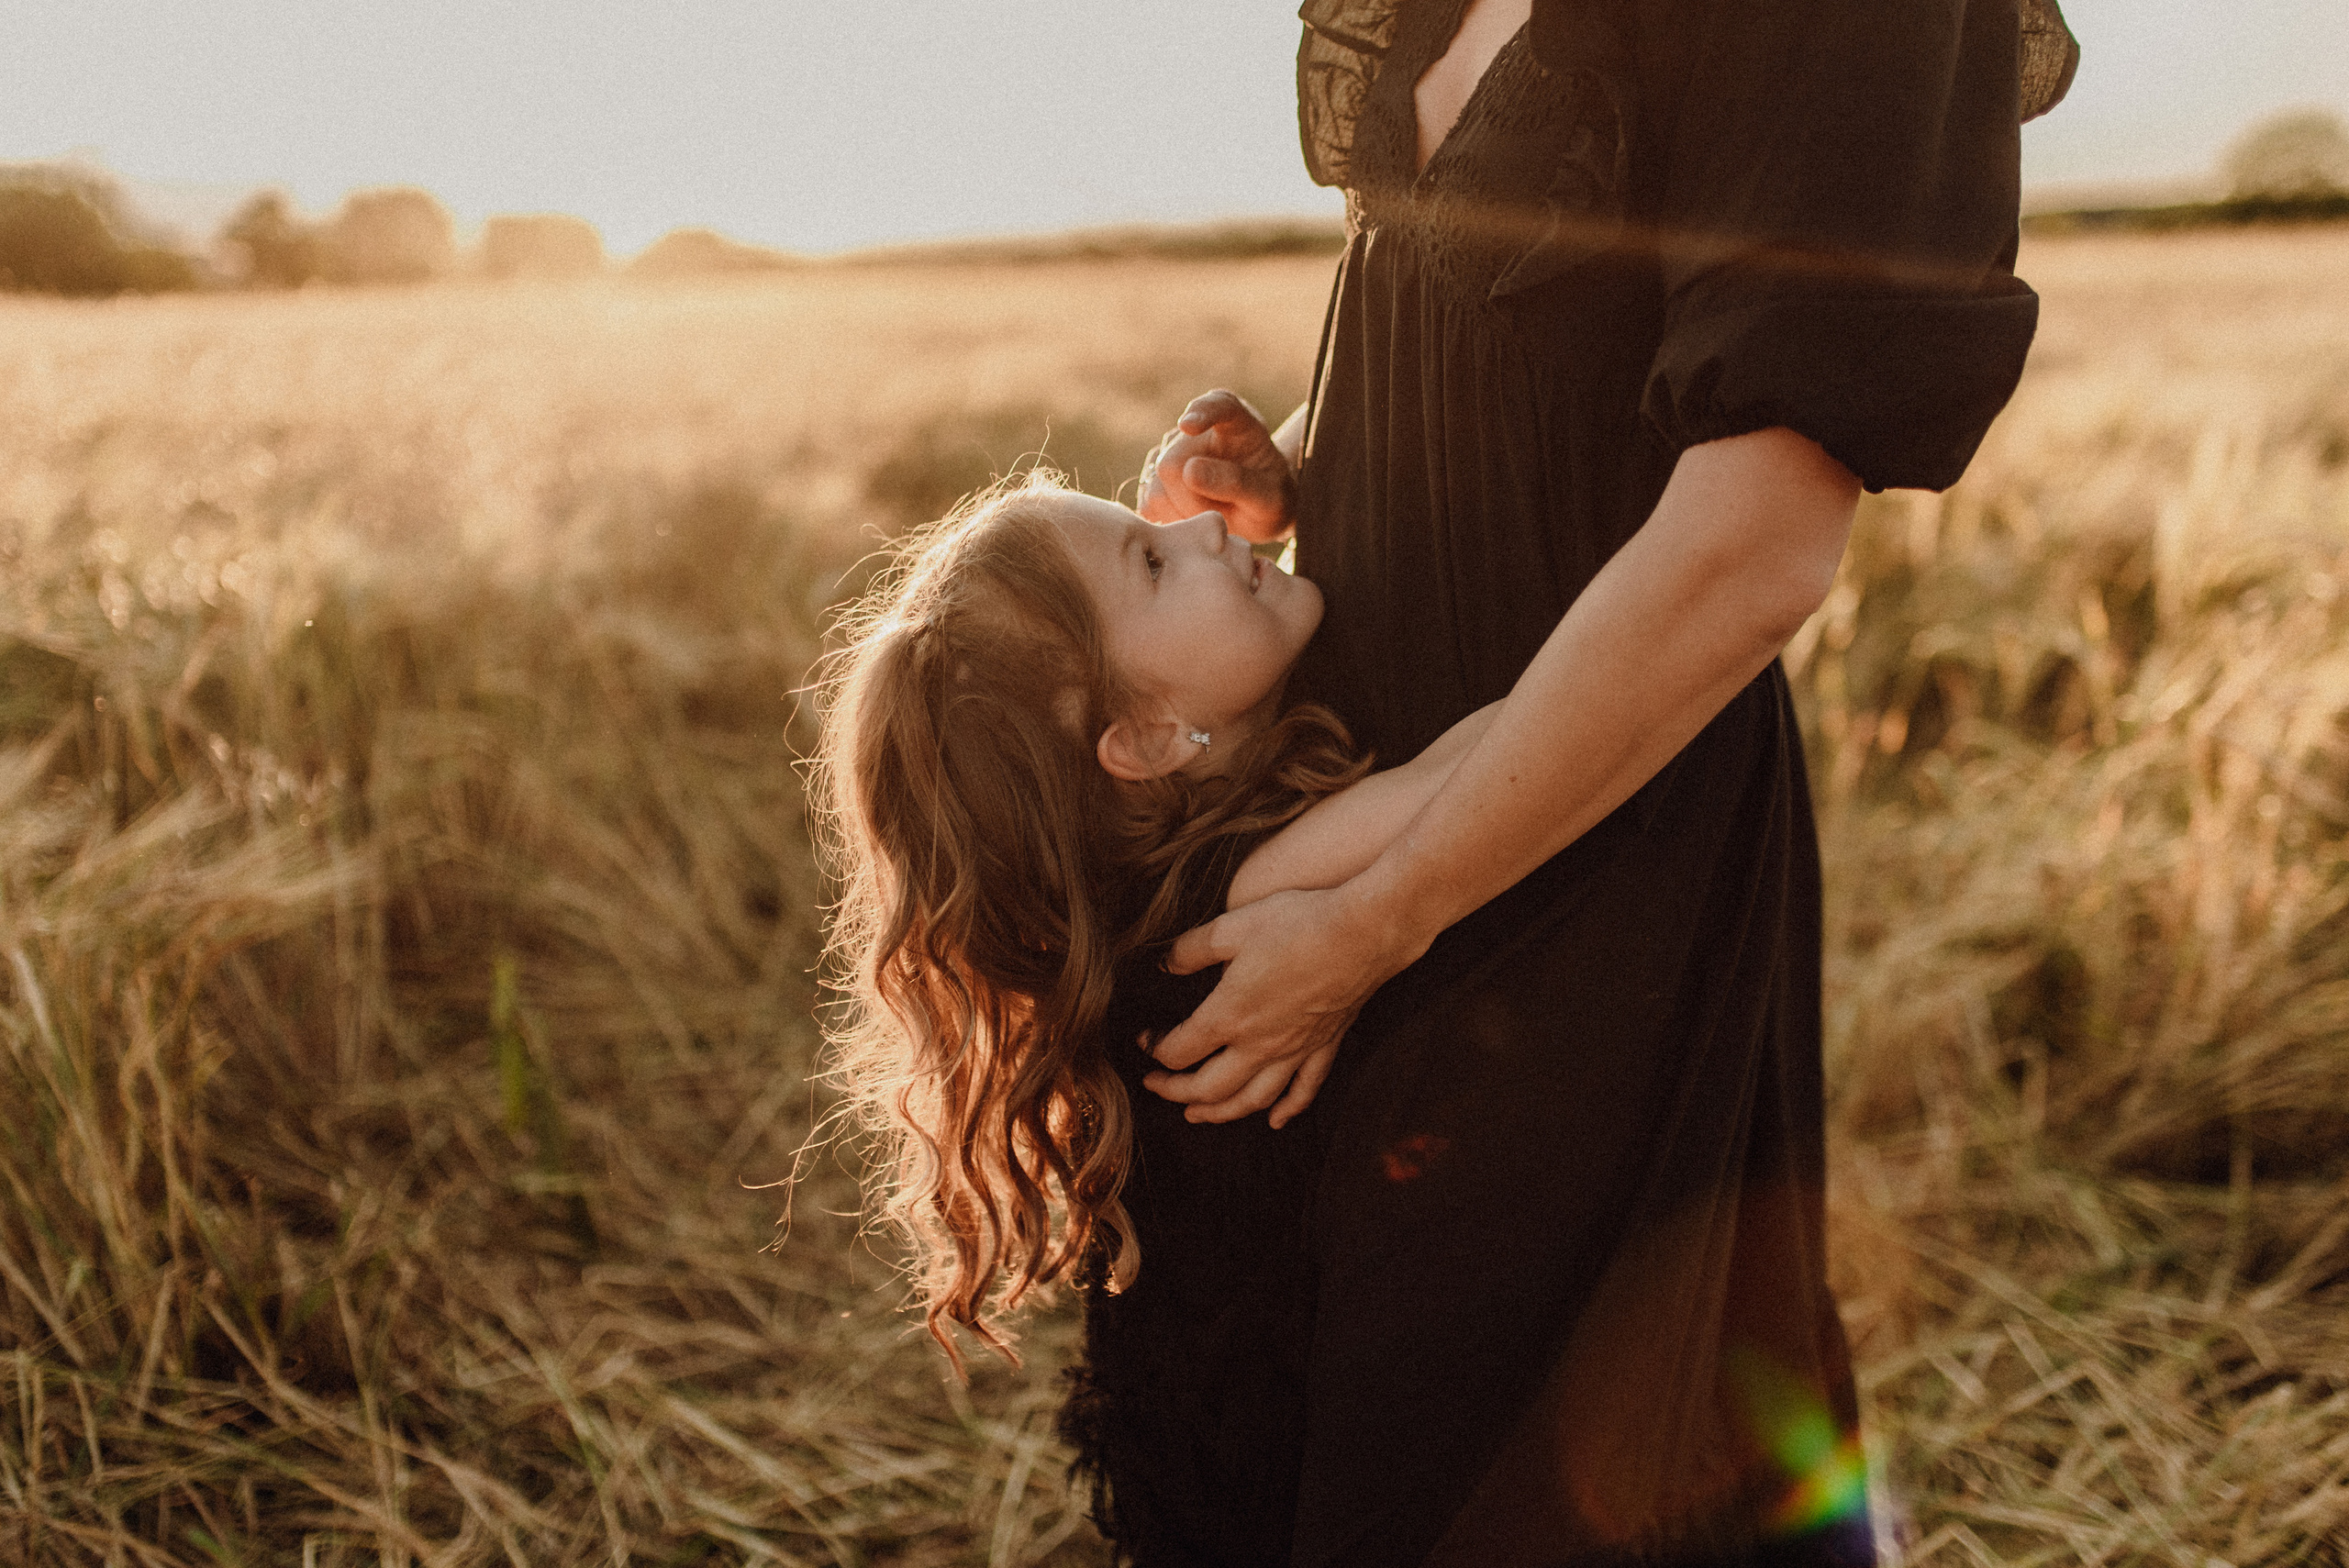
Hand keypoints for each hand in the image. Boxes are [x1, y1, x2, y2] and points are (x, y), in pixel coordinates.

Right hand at [1136, 389, 1297, 542]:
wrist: (1258, 511)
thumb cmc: (1271, 499)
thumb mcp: (1268, 497)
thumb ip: (1237, 482)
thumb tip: (1188, 471)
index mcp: (1237, 422)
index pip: (1219, 405)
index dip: (1202, 412)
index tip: (1188, 426)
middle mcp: (1199, 431)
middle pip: (1171, 463)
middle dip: (1192, 500)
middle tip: (1222, 516)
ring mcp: (1173, 451)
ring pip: (1156, 487)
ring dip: (1184, 513)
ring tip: (1213, 514)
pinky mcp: (1157, 476)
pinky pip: (1148, 502)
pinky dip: (1170, 519)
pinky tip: (1194, 518)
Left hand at [1141, 883, 1424, 1126]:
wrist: (1364, 932)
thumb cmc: (1298, 923)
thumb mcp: (1233, 925)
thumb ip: (1192, 949)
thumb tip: (1165, 964)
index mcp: (1230, 1015)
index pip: (1181, 1049)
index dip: (1155, 1049)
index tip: (1144, 1041)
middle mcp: (1259, 1044)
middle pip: (1209, 1087)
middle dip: (1176, 1092)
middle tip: (1156, 1087)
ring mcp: (1294, 1050)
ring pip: (1252, 1099)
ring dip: (1221, 1113)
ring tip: (1198, 1116)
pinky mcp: (1324, 1046)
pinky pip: (1303, 1090)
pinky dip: (1287, 1110)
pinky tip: (1275, 1121)